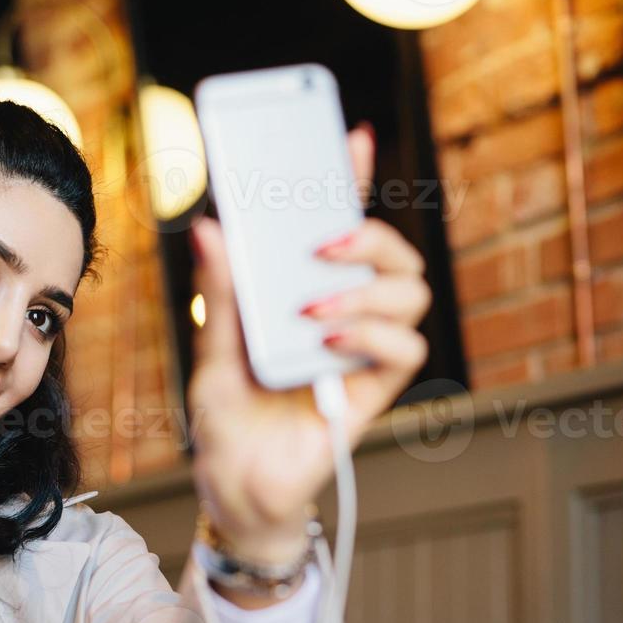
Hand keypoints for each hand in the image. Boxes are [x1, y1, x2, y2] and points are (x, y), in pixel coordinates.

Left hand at [187, 124, 432, 562]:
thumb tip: (210, 228)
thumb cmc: (226, 419)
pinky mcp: (374, 389)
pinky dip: (373, 334)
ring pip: (412, 291)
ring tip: (313, 309)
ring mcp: (363, 349)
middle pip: (392, 251)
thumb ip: (221, 294)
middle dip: (367, 232)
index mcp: (303, 292)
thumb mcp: (211, 352)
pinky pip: (406, 347)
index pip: (338, 225)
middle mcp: (344, 313)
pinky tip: (329, 340)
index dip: (351, 178)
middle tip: (320, 244)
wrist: (234, 487)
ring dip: (366, 288)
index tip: (349, 136)